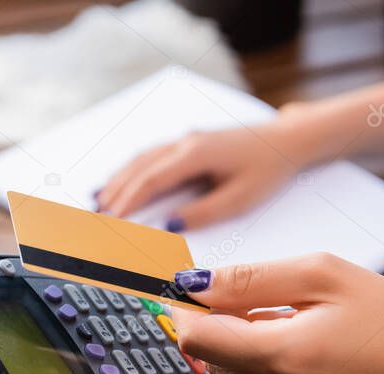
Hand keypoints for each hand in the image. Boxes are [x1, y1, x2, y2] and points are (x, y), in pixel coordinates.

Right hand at [96, 106, 316, 229]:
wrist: (286, 140)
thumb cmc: (267, 169)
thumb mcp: (240, 198)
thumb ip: (204, 213)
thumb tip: (171, 225)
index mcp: (195, 154)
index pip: (151, 180)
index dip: (127, 201)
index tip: (111, 220)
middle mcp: (185, 142)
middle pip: (139, 168)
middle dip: (116, 192)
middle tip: (97, 216)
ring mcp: (185, 139)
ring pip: (142, 159)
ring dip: (119, 179)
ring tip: (100, 200)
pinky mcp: (189, 142)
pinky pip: (152, 155)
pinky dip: (133, 170)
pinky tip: (123, 180)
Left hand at [172, 255, 383, 373]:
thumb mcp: (323, 276)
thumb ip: (250, 279)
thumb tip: (192, 283)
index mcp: (282, 358)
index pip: (195, 337)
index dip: (185, 307)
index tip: (192, 285)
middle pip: (210, 356)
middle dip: (220, 322)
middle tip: (264, 295)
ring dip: (242, 343)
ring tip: (295, 320)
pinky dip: (263, 364)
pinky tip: (306, 346)